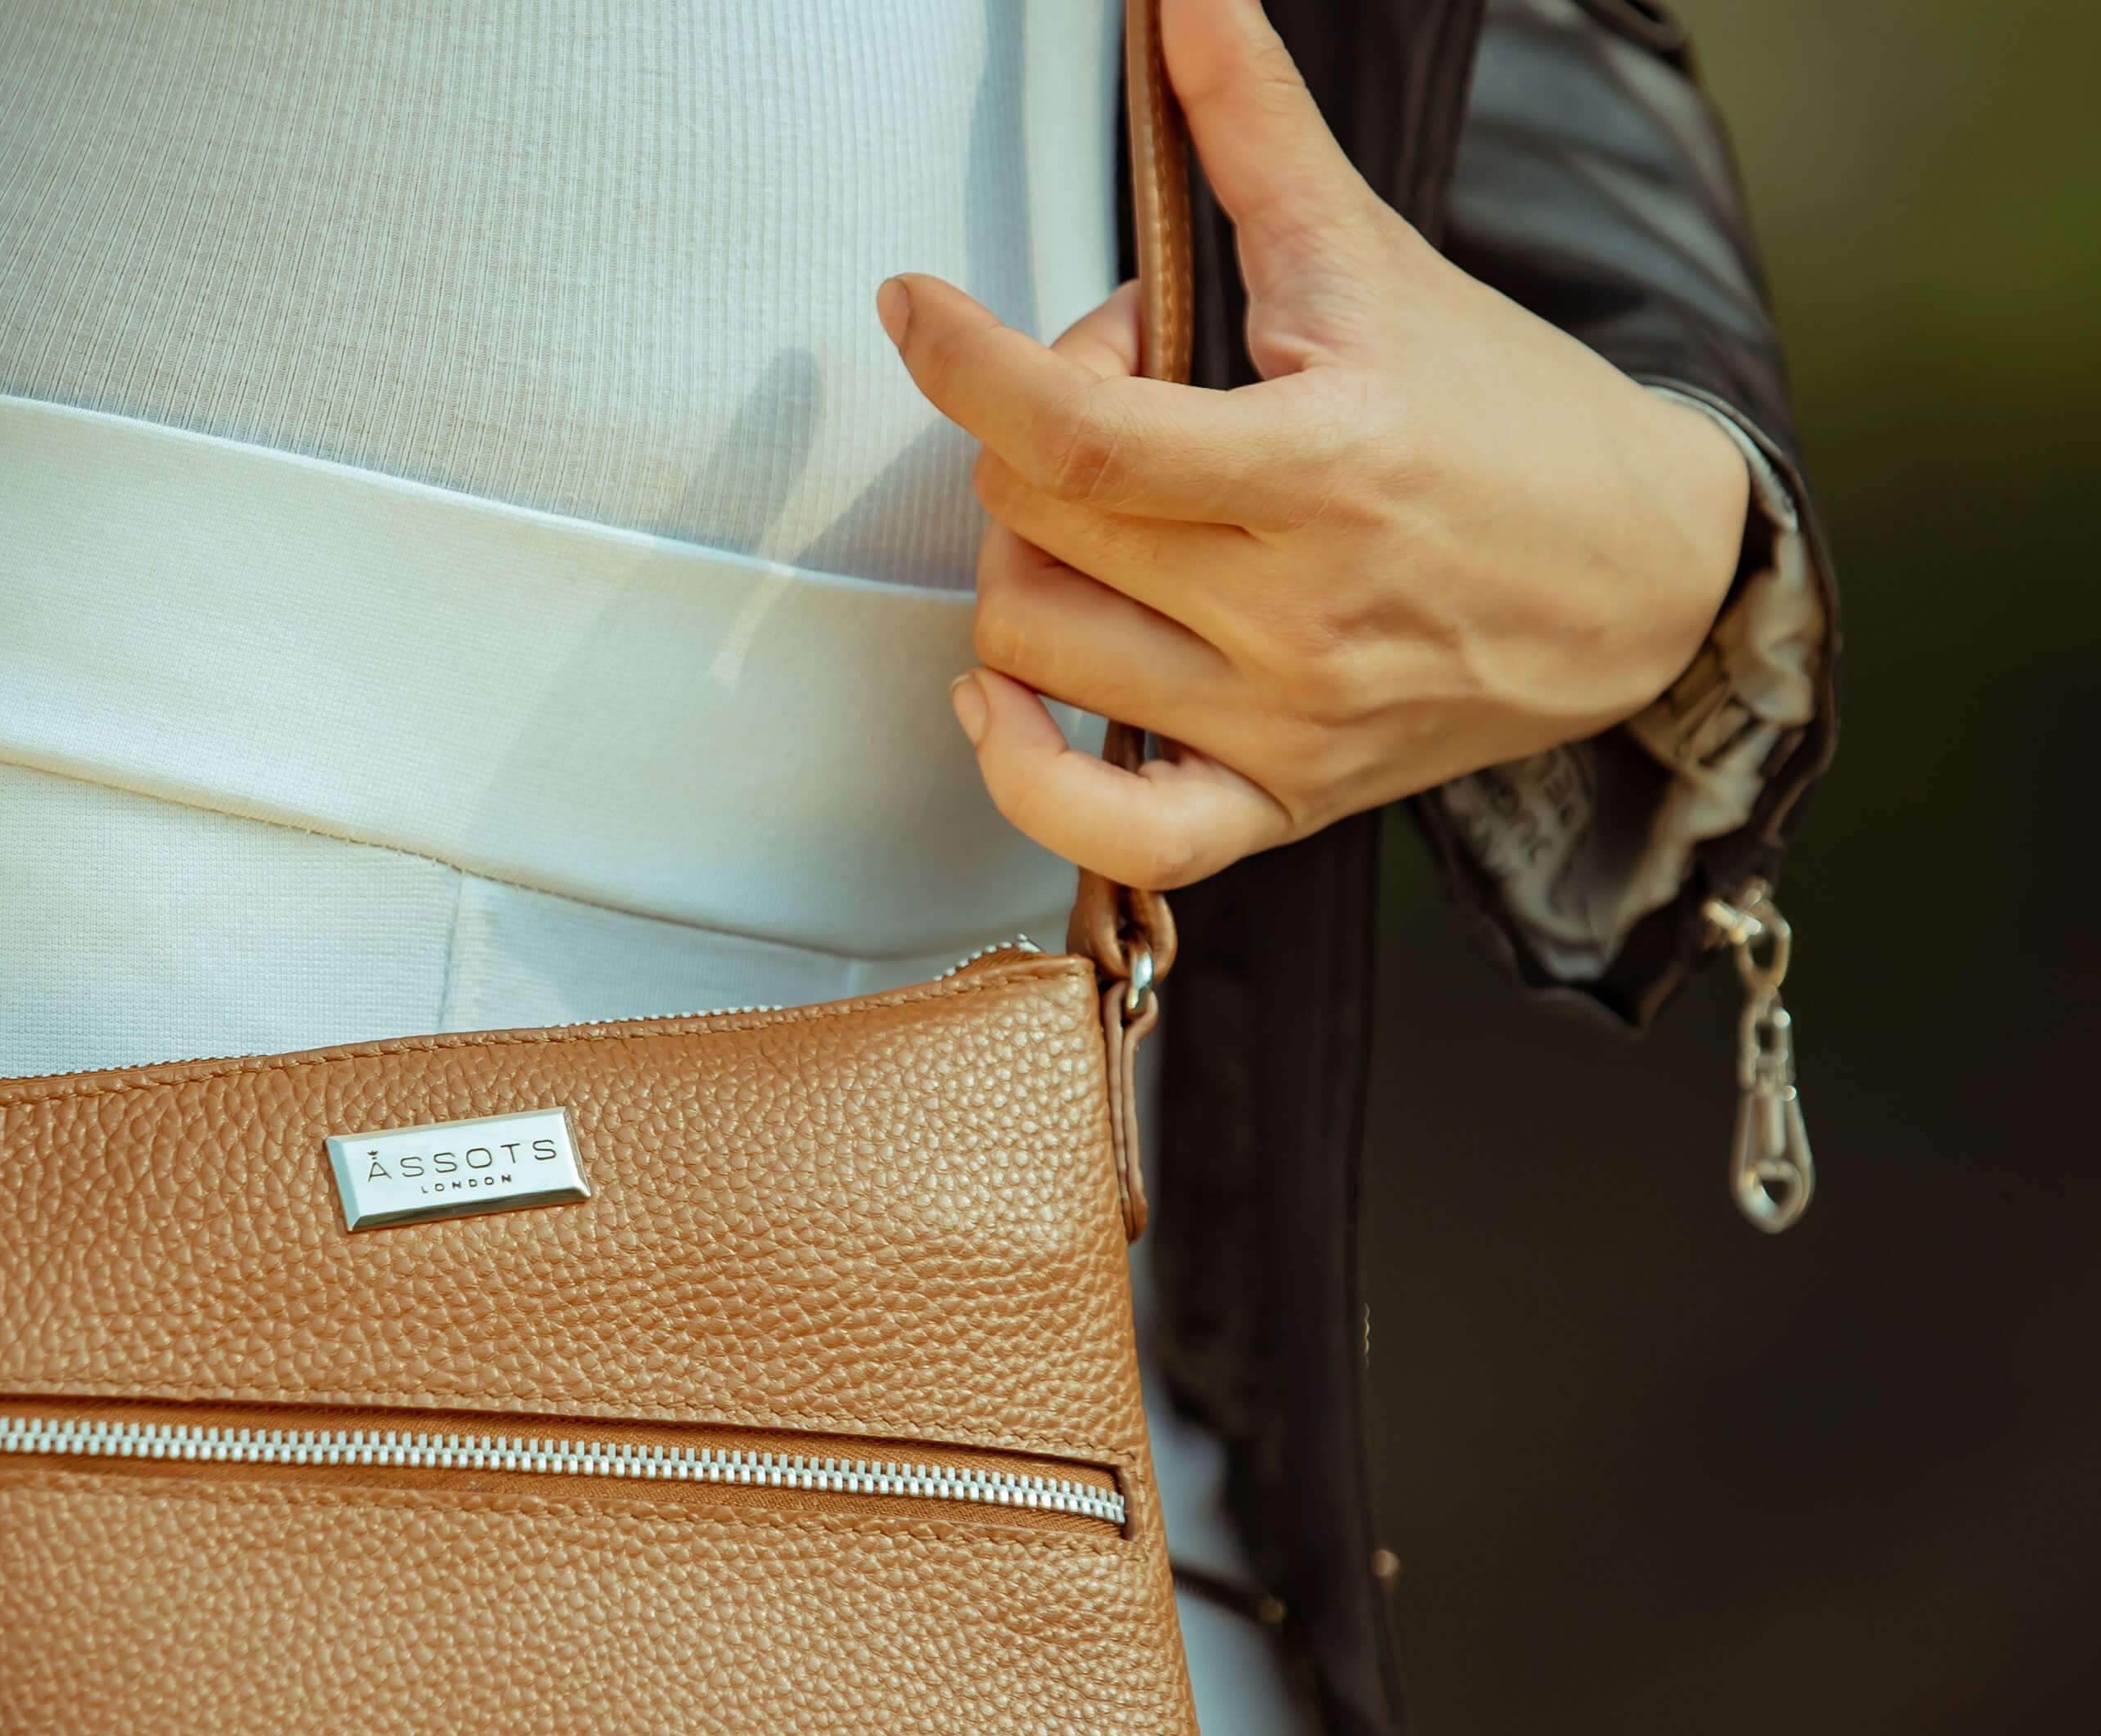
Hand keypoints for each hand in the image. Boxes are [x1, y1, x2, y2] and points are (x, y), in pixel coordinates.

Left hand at [876, 0, 1749, 891]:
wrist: (1639, 579)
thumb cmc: (1502, 419)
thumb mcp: (1374, 263)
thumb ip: (1255, 135)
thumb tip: (1178, 0)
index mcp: (1324, 465)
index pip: (1077, 434)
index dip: (963, 366)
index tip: (913, 311)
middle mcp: (1298, 611)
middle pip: (1037, 532)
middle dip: (1030, 445)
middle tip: (1115, 410)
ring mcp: (1284, 722)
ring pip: (1035, 656)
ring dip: (1022, 573)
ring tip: (1105, 523)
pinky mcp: (1279, 804)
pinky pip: (1110, 836)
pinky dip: (1025, 775)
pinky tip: (1004, 700)